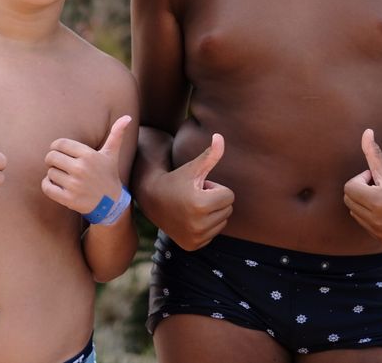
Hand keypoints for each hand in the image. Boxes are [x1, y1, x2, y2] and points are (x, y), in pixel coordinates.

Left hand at [42, 115, 130, 214]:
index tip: (60, 152)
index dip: (56, 147)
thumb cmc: (108, 174)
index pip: (59, 144)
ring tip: (63, 176)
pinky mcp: (68, 199)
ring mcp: (74, 185)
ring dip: (53, 174)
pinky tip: (56, 185)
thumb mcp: (112, 154)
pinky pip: (46, 187)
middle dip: (53, 160)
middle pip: (51, 157)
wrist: (111, 204)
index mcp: (89, 155)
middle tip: (60, 165)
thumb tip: (127, 117)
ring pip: (49, 172)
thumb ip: (117, 134)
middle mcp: (81, 169)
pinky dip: (47, 185)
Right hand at [150, 133, 233, 250]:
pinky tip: (189, 218)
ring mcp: (195, 238)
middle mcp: (199, 225)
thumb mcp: (193, 168)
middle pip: (228, 209)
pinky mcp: (193, 245)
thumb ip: (210, 154)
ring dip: (211, 213)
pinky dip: (205, 226)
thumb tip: (220, 136)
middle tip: (194, 196)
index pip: (229, 196)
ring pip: (222, 222)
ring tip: (192, 206)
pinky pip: (213, 234)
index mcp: (201, 204)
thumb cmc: (176, 179)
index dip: (214, 188)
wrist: (152, 199)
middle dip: (214, 200)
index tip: (198, 187)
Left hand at [343, 129, 381, 244]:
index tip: (377, 178)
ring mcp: (381, 232)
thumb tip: (366, 131)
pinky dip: (369, 215)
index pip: (349, 188)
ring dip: (364, 202)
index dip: (362, 179)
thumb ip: (372, 150)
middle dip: (361, 190)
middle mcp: (378, 220)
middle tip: (380, 187)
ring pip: (354, 212)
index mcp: (377, 202)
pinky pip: (363, 223)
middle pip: (349, 200)